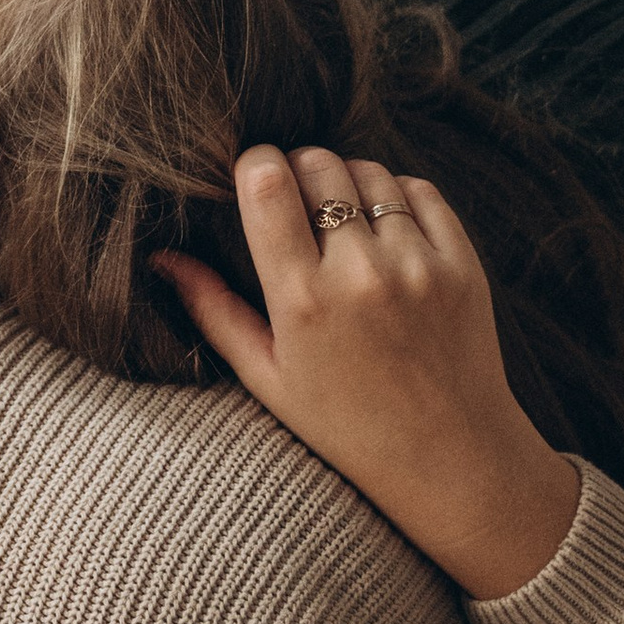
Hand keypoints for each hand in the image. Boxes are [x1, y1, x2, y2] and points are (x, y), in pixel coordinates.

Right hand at [155, 146, 578, 600]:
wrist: (451, 459)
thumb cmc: (346, 426)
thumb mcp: (266, 376)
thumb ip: (212, 310)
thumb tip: (161, 256)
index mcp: (302, 301)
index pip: (268, 183)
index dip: (255, 166)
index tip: (254, 180)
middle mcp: (360, 275)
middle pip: (317, 164)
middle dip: (298, 171)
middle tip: (296, 204)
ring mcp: (417, 266)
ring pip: (368, 171)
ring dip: (347, 182)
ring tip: (341, 221)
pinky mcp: (462, 264)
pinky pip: (420, 191)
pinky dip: (396, 195)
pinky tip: (385, 230)